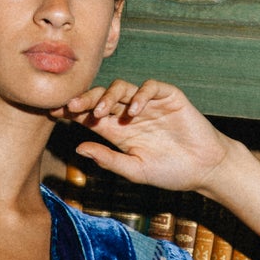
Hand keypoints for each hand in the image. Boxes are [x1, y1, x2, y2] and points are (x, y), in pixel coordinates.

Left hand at [59, 77, 231, 196]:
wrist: (205, 169)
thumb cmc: (170, 172)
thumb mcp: (134, 171)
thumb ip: (108, 159)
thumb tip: (78, 149)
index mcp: (118, 131)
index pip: (89, 116)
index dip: (72, 112)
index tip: (54, 112)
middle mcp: (129, 113)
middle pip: (101, 97)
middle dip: (84, 100)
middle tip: (70, 107)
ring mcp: (149, 103)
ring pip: (121, 88)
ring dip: (108, 97)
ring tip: (101, 113)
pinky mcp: (168, 97)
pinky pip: (150, 87)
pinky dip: (140, 95)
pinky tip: (134, 110)